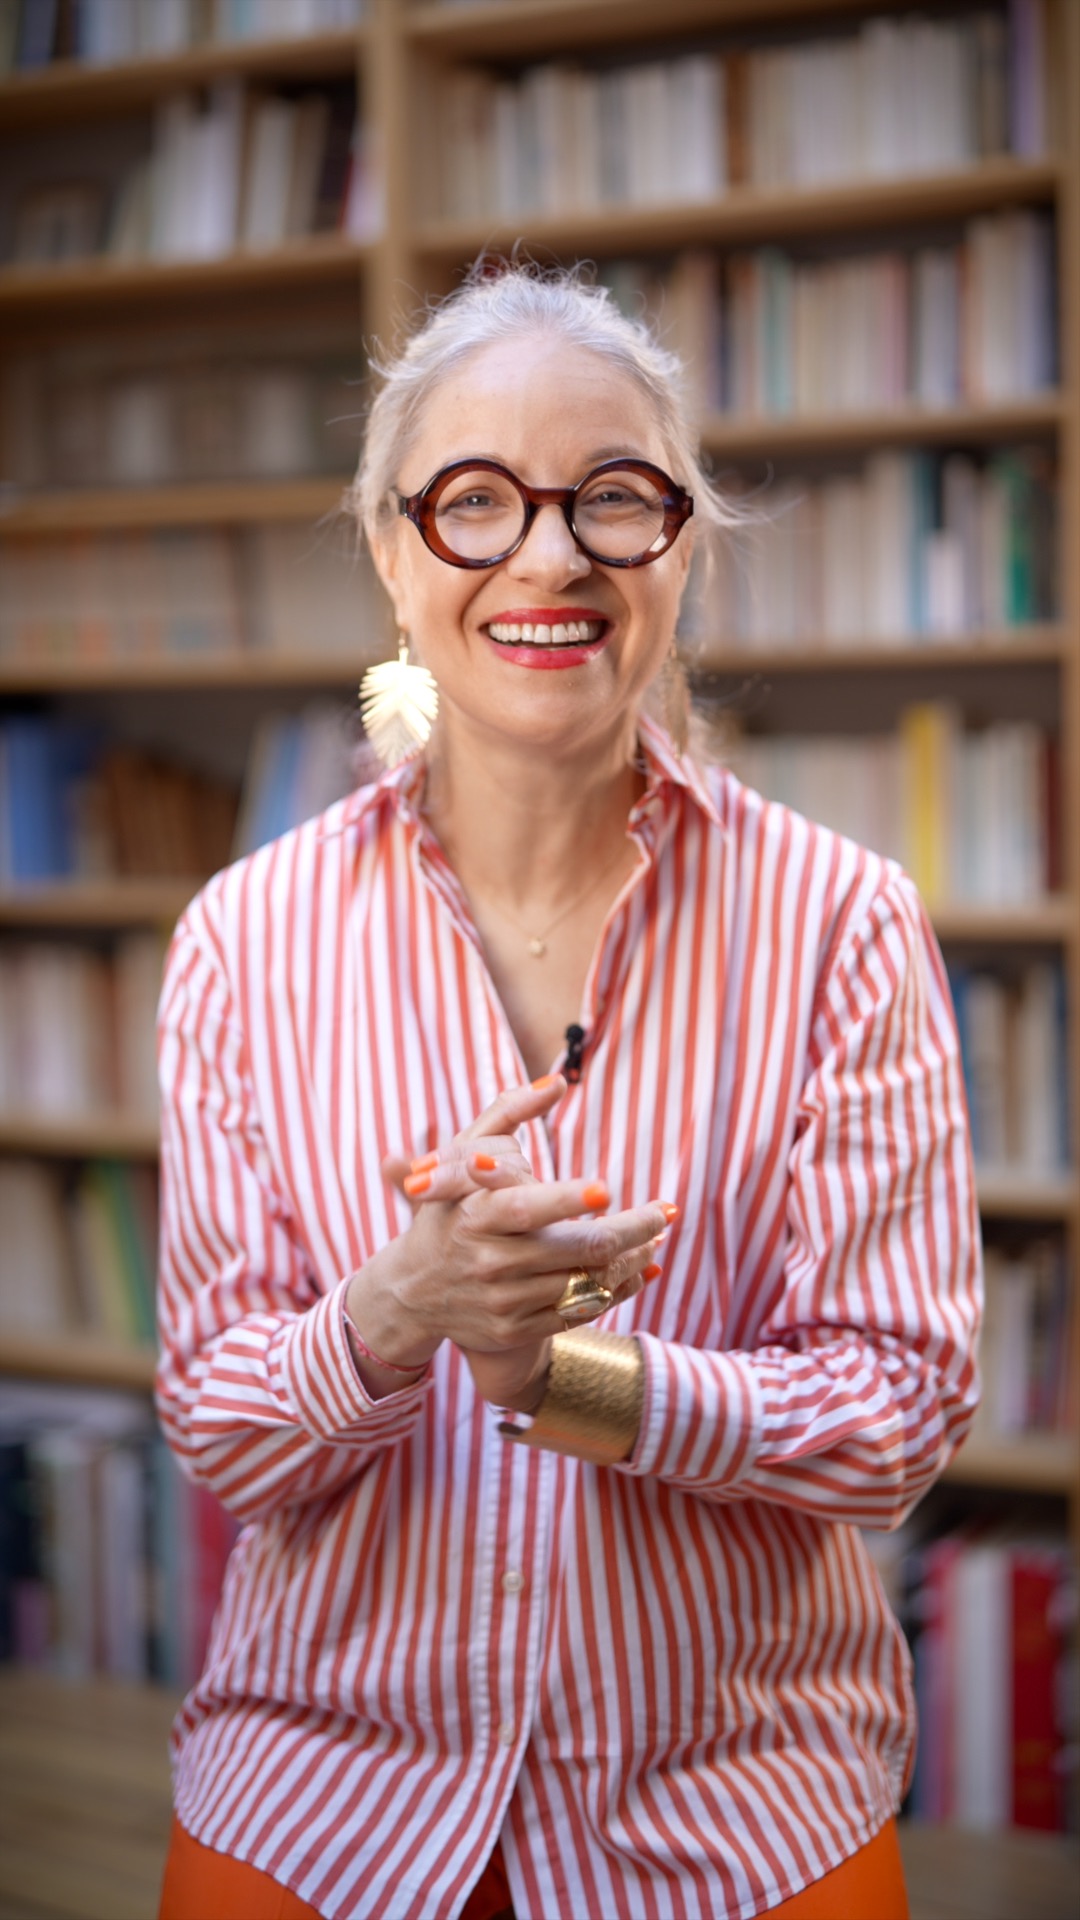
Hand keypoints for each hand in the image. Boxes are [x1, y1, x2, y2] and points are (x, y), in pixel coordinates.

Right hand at [348, 1079, 668, 1406]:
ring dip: (631, 1258)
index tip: (607, 1188)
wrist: (409, 1292)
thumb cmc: (446, 1211)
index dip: (567, 1199)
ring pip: (586, 1282)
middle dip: (632, 1230)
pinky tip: (639, 1270)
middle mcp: (489, 1262)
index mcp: (475, 1215)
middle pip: (577, 1248)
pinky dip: (616, 1291)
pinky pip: (579, 1314)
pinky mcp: (515, 1331)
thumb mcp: (458, 1158)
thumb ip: (506, 1114)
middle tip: (665, 1211)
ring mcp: (503, 1302)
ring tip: (656, 1237)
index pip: (526, 1208)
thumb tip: (556, 1081)